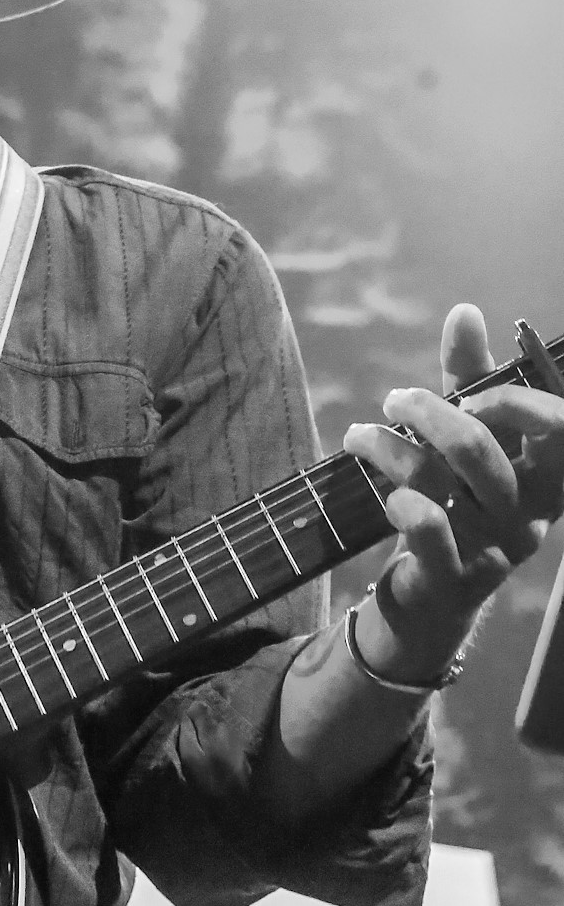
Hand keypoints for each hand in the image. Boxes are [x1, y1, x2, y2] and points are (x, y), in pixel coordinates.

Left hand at [342, 304, 563, 674]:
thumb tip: (466, 310)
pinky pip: (429, 529)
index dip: (513, 397)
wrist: (433, 594)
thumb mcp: (467, 439)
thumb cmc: (456, 501)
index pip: (557, 426)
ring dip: (387, 446)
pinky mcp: (454, 577)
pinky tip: (387, 495)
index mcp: (546, 475)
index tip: (467, 390)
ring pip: (436, 479)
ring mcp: (494, 548)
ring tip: (361, 435)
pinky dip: (402, 503)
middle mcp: (530, 512)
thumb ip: (469, 377)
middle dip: (426, 410)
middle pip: (478, 446)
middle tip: (394, 400)